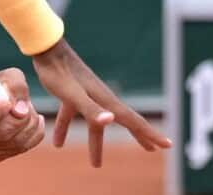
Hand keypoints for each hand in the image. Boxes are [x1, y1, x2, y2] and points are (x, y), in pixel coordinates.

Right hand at [0, 67, 44, 161]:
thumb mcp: (5, 76)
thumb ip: (16, 86)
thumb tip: (21, 111)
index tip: (8, 103)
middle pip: (1, 133)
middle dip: (22, 119)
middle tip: (28, 106)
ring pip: (14, 143)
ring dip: (30, 127)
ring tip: (31, 112)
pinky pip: (18, 150)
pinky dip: (32, 136)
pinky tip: (34, 123)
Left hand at [32, 38, 171, 166]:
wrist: (45, 48)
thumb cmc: (58, 72)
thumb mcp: (72, 95)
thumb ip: (90, 109)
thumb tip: (111, 120)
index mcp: (105, 100)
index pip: (132, 120)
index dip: (150, 133)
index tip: (168, 144)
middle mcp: (99, 97)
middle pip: (123, 120)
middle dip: (137, 135)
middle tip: (152, 149)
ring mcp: (85, 94)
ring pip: (95, 123)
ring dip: (96, 143)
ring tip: (96, 165)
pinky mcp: (70, 92)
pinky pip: (73, 115)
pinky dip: (67, 129)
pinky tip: (57, 143)